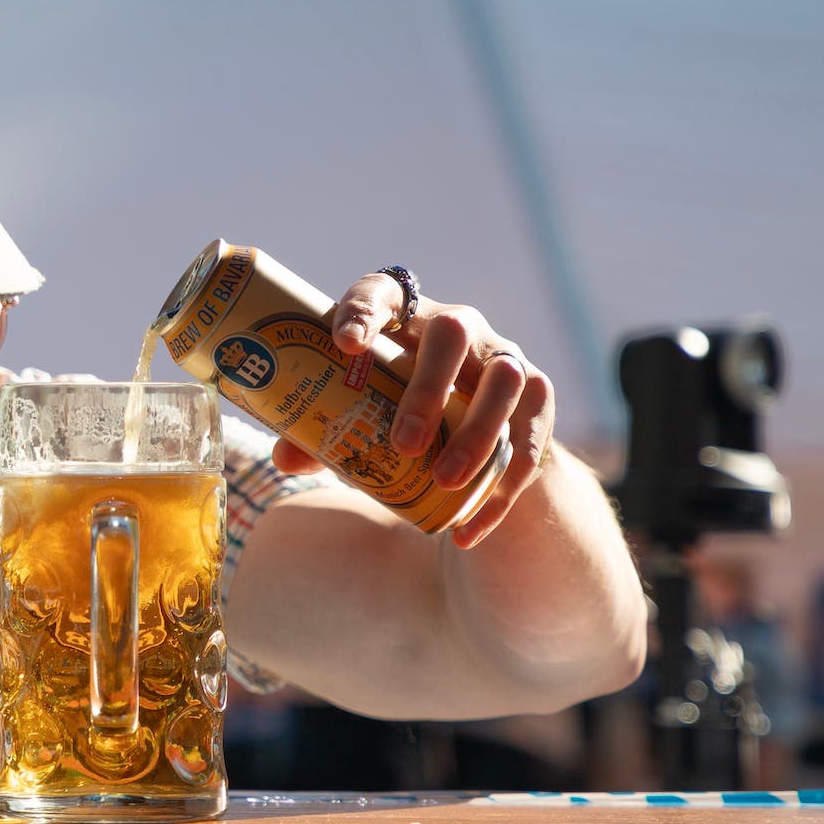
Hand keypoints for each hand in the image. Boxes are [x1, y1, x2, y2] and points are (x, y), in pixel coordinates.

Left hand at [271, 273, 555, 548]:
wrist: (470, 417)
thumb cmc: (392, 404)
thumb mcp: (357, 411)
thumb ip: (318, 431)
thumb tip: (287, 458)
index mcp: (403, 316)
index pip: (380, 293)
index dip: (362, 311)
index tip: (344, 344)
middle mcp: (459, 325)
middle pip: (454, 332)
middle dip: (429, 389)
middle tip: (405, 445)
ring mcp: (502, 357)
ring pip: (507, 380)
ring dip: (478, 434)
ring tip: (445, 483)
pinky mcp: (535, 399)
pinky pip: (532, 437)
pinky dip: (501, 489)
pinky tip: (467, 529)